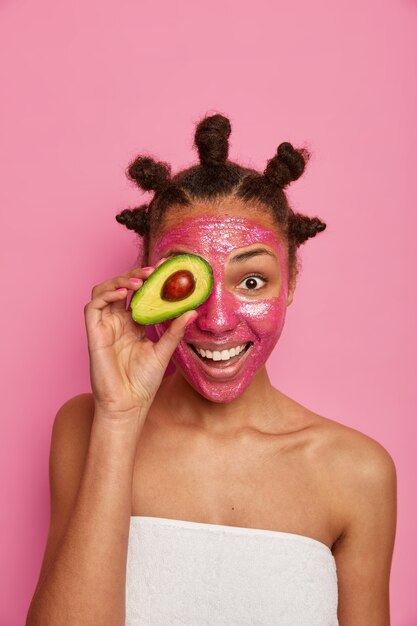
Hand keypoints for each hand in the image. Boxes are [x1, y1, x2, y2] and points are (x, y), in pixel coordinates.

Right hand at [84, 259, 197, 417]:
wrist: (129, 404)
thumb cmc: (143, 382)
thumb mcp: (164, 351)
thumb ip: (175, 330)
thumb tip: (192, 311)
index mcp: (133, 324)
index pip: (139, 294)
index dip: (149, 280)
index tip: (165, 268)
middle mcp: (117, 322)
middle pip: (121, 288)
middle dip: (136, 275)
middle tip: (154, 270)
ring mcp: (104, 326)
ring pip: (104, 291)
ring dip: (120, 280)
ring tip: (140, 280)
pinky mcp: (94, 333)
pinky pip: (93, 306)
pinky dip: (106, 294)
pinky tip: (125, 293)